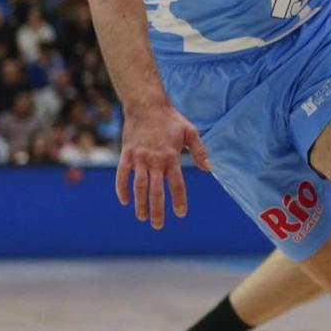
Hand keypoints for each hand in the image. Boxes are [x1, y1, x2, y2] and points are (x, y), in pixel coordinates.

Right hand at [116, 102, 210, 230]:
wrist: (146, 104)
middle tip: (158, 225)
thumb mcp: (190, 132)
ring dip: (140, 203)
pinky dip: (121, 188)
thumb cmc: (171, 119)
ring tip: (142, 217)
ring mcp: (139, 158)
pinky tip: (124, 200)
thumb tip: (209, 168)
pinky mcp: (127, 154)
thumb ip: (199, 151)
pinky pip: (122, 175)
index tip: (180, 214)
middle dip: (158, 210)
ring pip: (139, 186)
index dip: (179, 200)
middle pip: (157, 191)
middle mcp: (155, 160)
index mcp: (172, 157)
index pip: (177, 184)